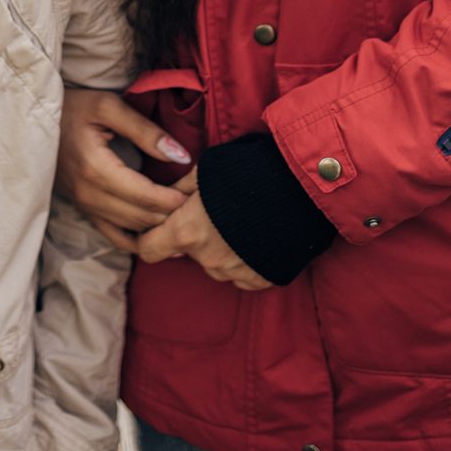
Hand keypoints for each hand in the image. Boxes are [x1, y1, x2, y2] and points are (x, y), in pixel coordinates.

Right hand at [56, 87, 194, 251]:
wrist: (35, 119)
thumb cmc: (72, 107)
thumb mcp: (108, 107)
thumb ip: (146, 131)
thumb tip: (181, 155)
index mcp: (96, 169)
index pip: (147, 197)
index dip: (177, 198)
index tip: (200, 190)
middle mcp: (89, 195)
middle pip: (143, 217)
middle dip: (174, 212)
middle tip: (200, 201)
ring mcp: (85, 206)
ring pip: (133, 230)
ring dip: (161, 225)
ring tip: (188, 215)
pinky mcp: (84, 210)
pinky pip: (115, 236)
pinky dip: (140, 240)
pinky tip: (162, 236)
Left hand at [135, 172, 273, 290]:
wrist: (303, 187)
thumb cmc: (249, 171)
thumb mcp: (205, 171)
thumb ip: (178, 190)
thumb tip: (162, 198)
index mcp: (187, 231)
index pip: (148, 248)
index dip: (147, 237)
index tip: (153, 228)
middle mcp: (208, 257)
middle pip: (185, 254)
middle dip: (191, 236)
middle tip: (209, 214)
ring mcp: (235, 271)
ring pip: (214, 264)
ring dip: (217, 249)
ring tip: (236, 222)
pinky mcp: (261, 279)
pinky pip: (241, 275)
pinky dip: (242, 260)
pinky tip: (253, 237)